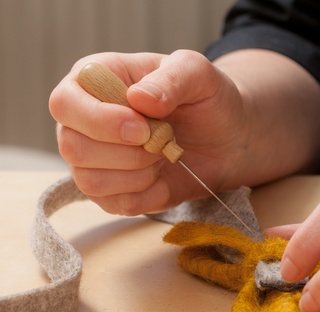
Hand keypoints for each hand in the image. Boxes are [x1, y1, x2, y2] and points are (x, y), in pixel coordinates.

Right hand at [49, 50, 249, 213]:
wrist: (229, 140)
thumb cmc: (207, 100)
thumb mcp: (198, 74)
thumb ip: (172, 78)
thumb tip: (139, 99)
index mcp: (93, 81)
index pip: (65, 104)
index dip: (100, 121)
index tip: (143, 127)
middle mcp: (83, 121)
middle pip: (73, 148)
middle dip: (129, 152)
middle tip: (164, 141)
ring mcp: (93, 160)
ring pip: (90, 181)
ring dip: (138, 174)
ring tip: (164, 155)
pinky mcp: (111, 192)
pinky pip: (114, 204)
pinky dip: (146, 195)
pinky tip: (163, 177)